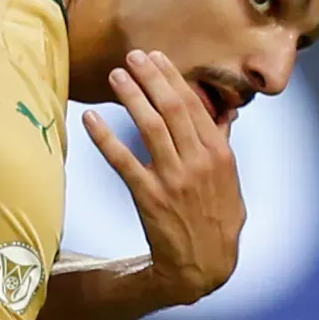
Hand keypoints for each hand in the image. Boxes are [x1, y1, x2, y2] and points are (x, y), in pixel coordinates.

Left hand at [86, 48, 242, 306]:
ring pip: (149, 127)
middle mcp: (199, 162)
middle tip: (132, 55)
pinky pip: (122, 161)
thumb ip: (222, 143)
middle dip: (152, 77)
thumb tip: (223, 111)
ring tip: (114, 75)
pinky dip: (104, 138)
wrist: (204, 264)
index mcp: (220, 154)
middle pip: (173, 109)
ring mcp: (174, 178)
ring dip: (131, 97)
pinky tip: (89, 119)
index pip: (194, 106)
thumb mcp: (229, 179)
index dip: (173, 78)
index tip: (156, 57)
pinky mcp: (150, 196)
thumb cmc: (216, 218)